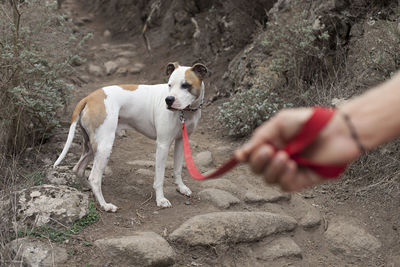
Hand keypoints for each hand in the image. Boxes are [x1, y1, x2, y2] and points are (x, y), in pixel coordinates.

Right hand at [235, 108, 359, 191]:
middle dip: (260, 162)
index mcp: (271, 143)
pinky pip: (285, 186)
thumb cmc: (310, 122)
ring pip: (269, 179)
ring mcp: (289, 170)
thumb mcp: (281, 123)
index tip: (241, 156)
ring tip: (286, 157)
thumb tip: (241, 155)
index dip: (245, 157)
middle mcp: (278, 158)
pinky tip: (293, 166)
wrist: (339, 130)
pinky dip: (285, 177)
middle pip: (257, 169)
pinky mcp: (302, 181)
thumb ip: (261, 138)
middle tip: (270, 151)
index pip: (251, 155)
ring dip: (273, 169)